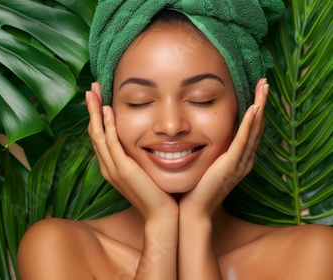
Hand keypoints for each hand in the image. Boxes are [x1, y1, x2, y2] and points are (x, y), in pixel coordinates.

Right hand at [86, 82, 177, 219]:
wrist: (163, 215)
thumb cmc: (158, 194)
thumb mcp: (145, 170)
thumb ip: (140, 156)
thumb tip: (147, 139)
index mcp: (111, 166)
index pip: (99, 136)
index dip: (97, 115)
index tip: (98, 97)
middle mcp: (107, 166)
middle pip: (94, 132)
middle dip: (92, 108)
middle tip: (91, 87)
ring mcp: (112, 168)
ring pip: (97, 134)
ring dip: (95, 111)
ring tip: (93, 91)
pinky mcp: (122, 169)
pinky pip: (111, 143)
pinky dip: (107, 125)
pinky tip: (108, 110)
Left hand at [179, 78, 268, 217]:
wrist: (192, 211)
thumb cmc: (193, 189)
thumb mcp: (203, 163)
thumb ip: (207, 149)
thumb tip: (198, 133)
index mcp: (237, 159)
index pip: (249, 130)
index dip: (254, 110)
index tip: (256, 91)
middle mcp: (242, 160)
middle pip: (256, 127)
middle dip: (261, 103)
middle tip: (265, 83)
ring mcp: (239, 164)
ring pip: (254, 131)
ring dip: (259, 108)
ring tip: (264, 88)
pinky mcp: (230, 166)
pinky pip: (243, 141)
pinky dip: (249, 125)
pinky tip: (254, 109)